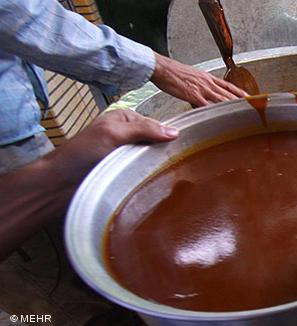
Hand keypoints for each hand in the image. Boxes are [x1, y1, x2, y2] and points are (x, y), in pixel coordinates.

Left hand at [0, 109, 177, 258]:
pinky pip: (146, 173)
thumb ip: (143, 129)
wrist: (60, 185)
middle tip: (180, 162)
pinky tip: (162, 182)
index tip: (186, 144)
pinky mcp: (127, 174)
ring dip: (160, 167)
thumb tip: (175, 132)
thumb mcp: (113, 133)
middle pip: (157, 142)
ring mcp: (128, 156)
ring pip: (154, 159)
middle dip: (166, 151)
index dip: (169, 134)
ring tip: (175, 173)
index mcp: (126, 119)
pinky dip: (153, 177)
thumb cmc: (80, 154)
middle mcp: (128, 136)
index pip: (157, 124)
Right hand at [150, 53, 246, 106]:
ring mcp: (202, 89)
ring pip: (222, 99)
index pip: (229, 86)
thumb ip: (199, 88)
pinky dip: (215, 111)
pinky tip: (221, 117)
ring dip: (233, 107)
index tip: (250, 98)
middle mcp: (208, 83)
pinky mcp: (193, 95)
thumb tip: (201, 98)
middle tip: (253, 108)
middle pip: (229, 94)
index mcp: (208, 78)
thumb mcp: (191, 78)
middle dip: (242, 102)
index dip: (241, 93)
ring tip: (244, 113)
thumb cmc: (172, 73)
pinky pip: (207, 105)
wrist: (162, 68)